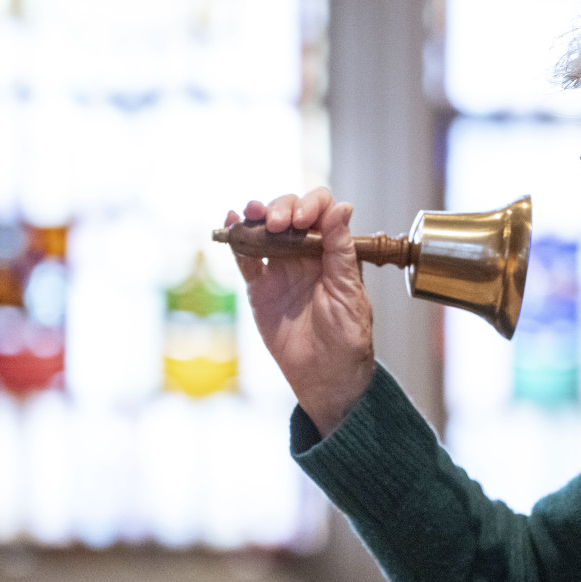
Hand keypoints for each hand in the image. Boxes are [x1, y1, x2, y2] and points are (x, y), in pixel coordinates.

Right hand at [226, 187, 375, 434]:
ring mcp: (281, 268)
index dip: (311, 205)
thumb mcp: (348, 290)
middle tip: (278, 223)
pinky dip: (237, 239)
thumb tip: (342, 208)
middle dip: (281, 209)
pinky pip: (246, 258)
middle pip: (290, 213)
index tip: (302, 220)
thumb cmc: (347, 336)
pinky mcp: (260, 287)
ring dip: (257, 215)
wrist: (325, 375)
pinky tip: (232, 223)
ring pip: (265, 230)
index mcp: (334, 252)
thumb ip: (340, 249)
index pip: (323, 211)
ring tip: (252, 212)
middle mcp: (307, 254)